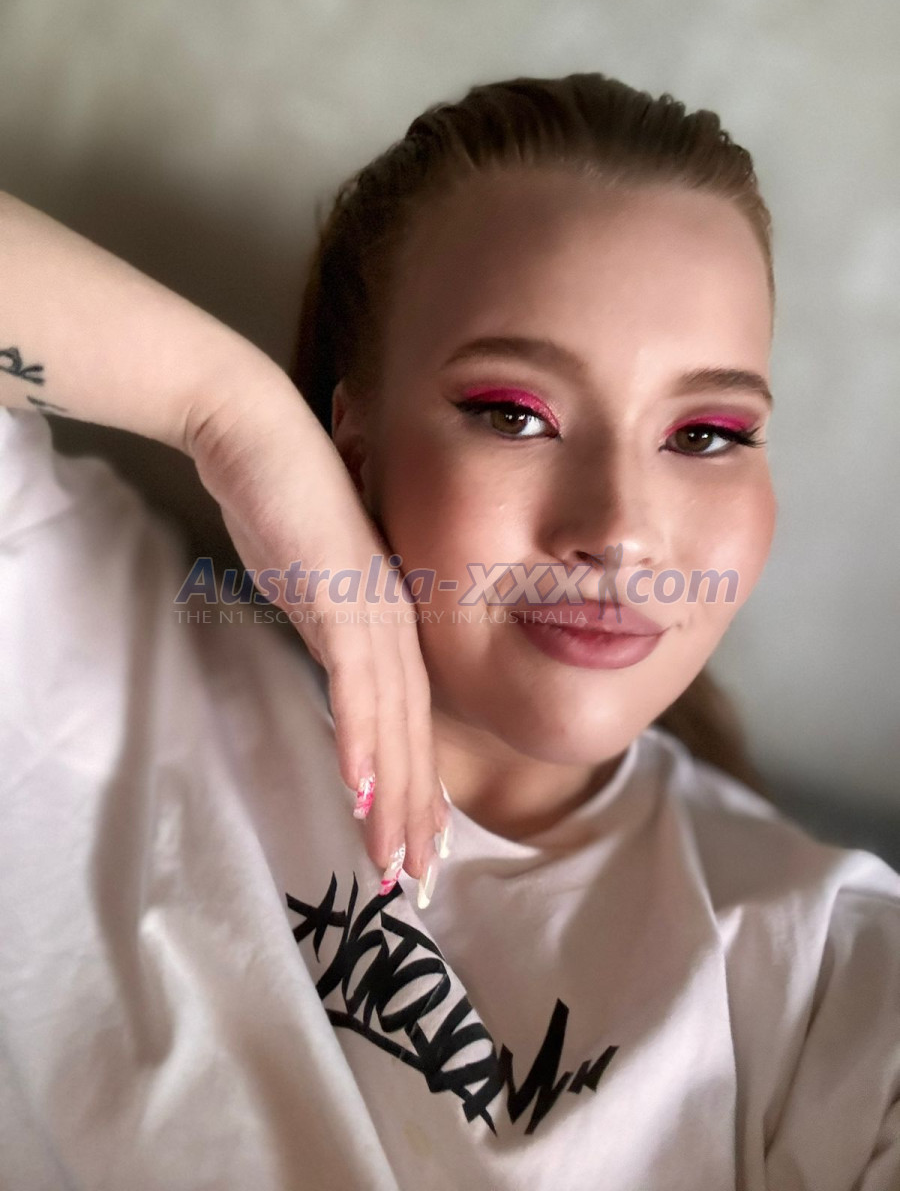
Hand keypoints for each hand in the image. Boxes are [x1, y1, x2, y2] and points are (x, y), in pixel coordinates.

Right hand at [186, 373, 451, 899]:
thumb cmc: (284, 508)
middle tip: (420, 882)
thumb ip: (331, 634)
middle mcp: (396, 628)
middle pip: (415, 736)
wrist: (262, 438)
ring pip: (395, 724)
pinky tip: (363, 794)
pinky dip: (361, 741)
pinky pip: (355, 684)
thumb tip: (336, 671)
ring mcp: (374, 614)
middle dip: (417, 816)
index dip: (419, 788)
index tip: (420, 844)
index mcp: (392, 628)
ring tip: (396, 865)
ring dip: (396, 801)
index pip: (412, 723)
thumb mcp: (313, 589)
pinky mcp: (342, 599)